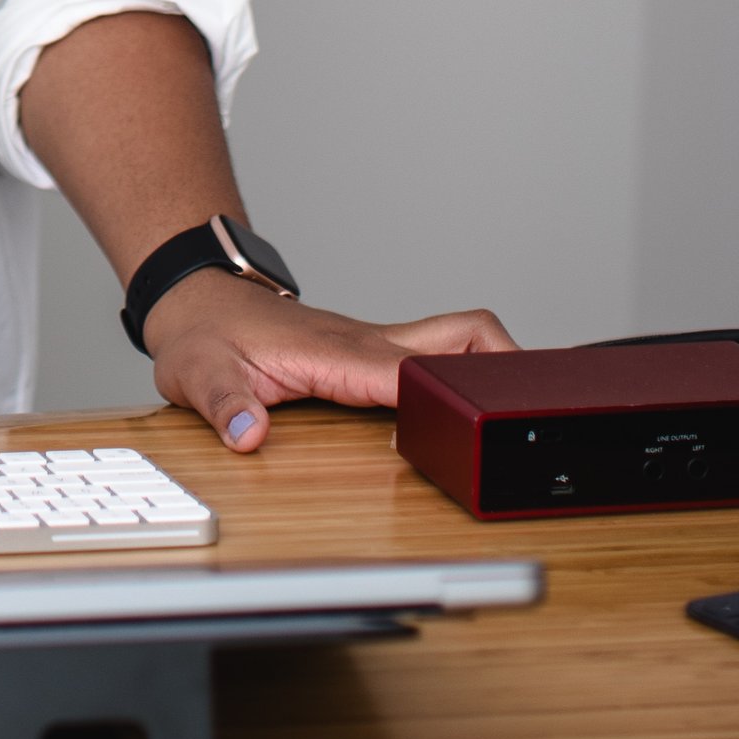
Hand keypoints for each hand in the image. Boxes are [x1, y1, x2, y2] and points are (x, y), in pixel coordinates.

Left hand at [143, 273, 517, 451]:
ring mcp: (376, 344)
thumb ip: (224, 406)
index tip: (474, 427)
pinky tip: (482, 404)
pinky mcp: (374, 355)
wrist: (197, 302)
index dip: (443, 398)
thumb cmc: (203, 336)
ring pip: (458, 338)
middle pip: (461, 333)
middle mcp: (367, 341)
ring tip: (529, 409)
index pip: (405, 371)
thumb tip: (250, 436)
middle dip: (508, 361)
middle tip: (541, 405)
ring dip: (496, 364)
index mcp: (336, 350)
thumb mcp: (197, 374)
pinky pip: (437, 356)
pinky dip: (471, 372)